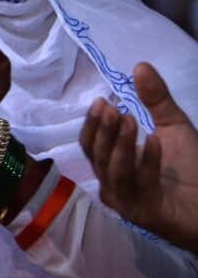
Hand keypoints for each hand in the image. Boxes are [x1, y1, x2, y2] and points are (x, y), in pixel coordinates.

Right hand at [80, 62, 197, 253]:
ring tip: (132, 120)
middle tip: (113, 109)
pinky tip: (156, 141)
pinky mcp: (142, 212)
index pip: (89, 143)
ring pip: (113, 170)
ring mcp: (124, 200)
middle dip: (102, 131)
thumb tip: (140, 65)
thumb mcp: (172, 127)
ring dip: (121, 144)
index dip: (92, 123)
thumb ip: (155, 100)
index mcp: (112, 163)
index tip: (102, 102)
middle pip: (95, 155)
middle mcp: (111, 183)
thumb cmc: (190, 168)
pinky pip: (139, 184)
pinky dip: (146, 161)